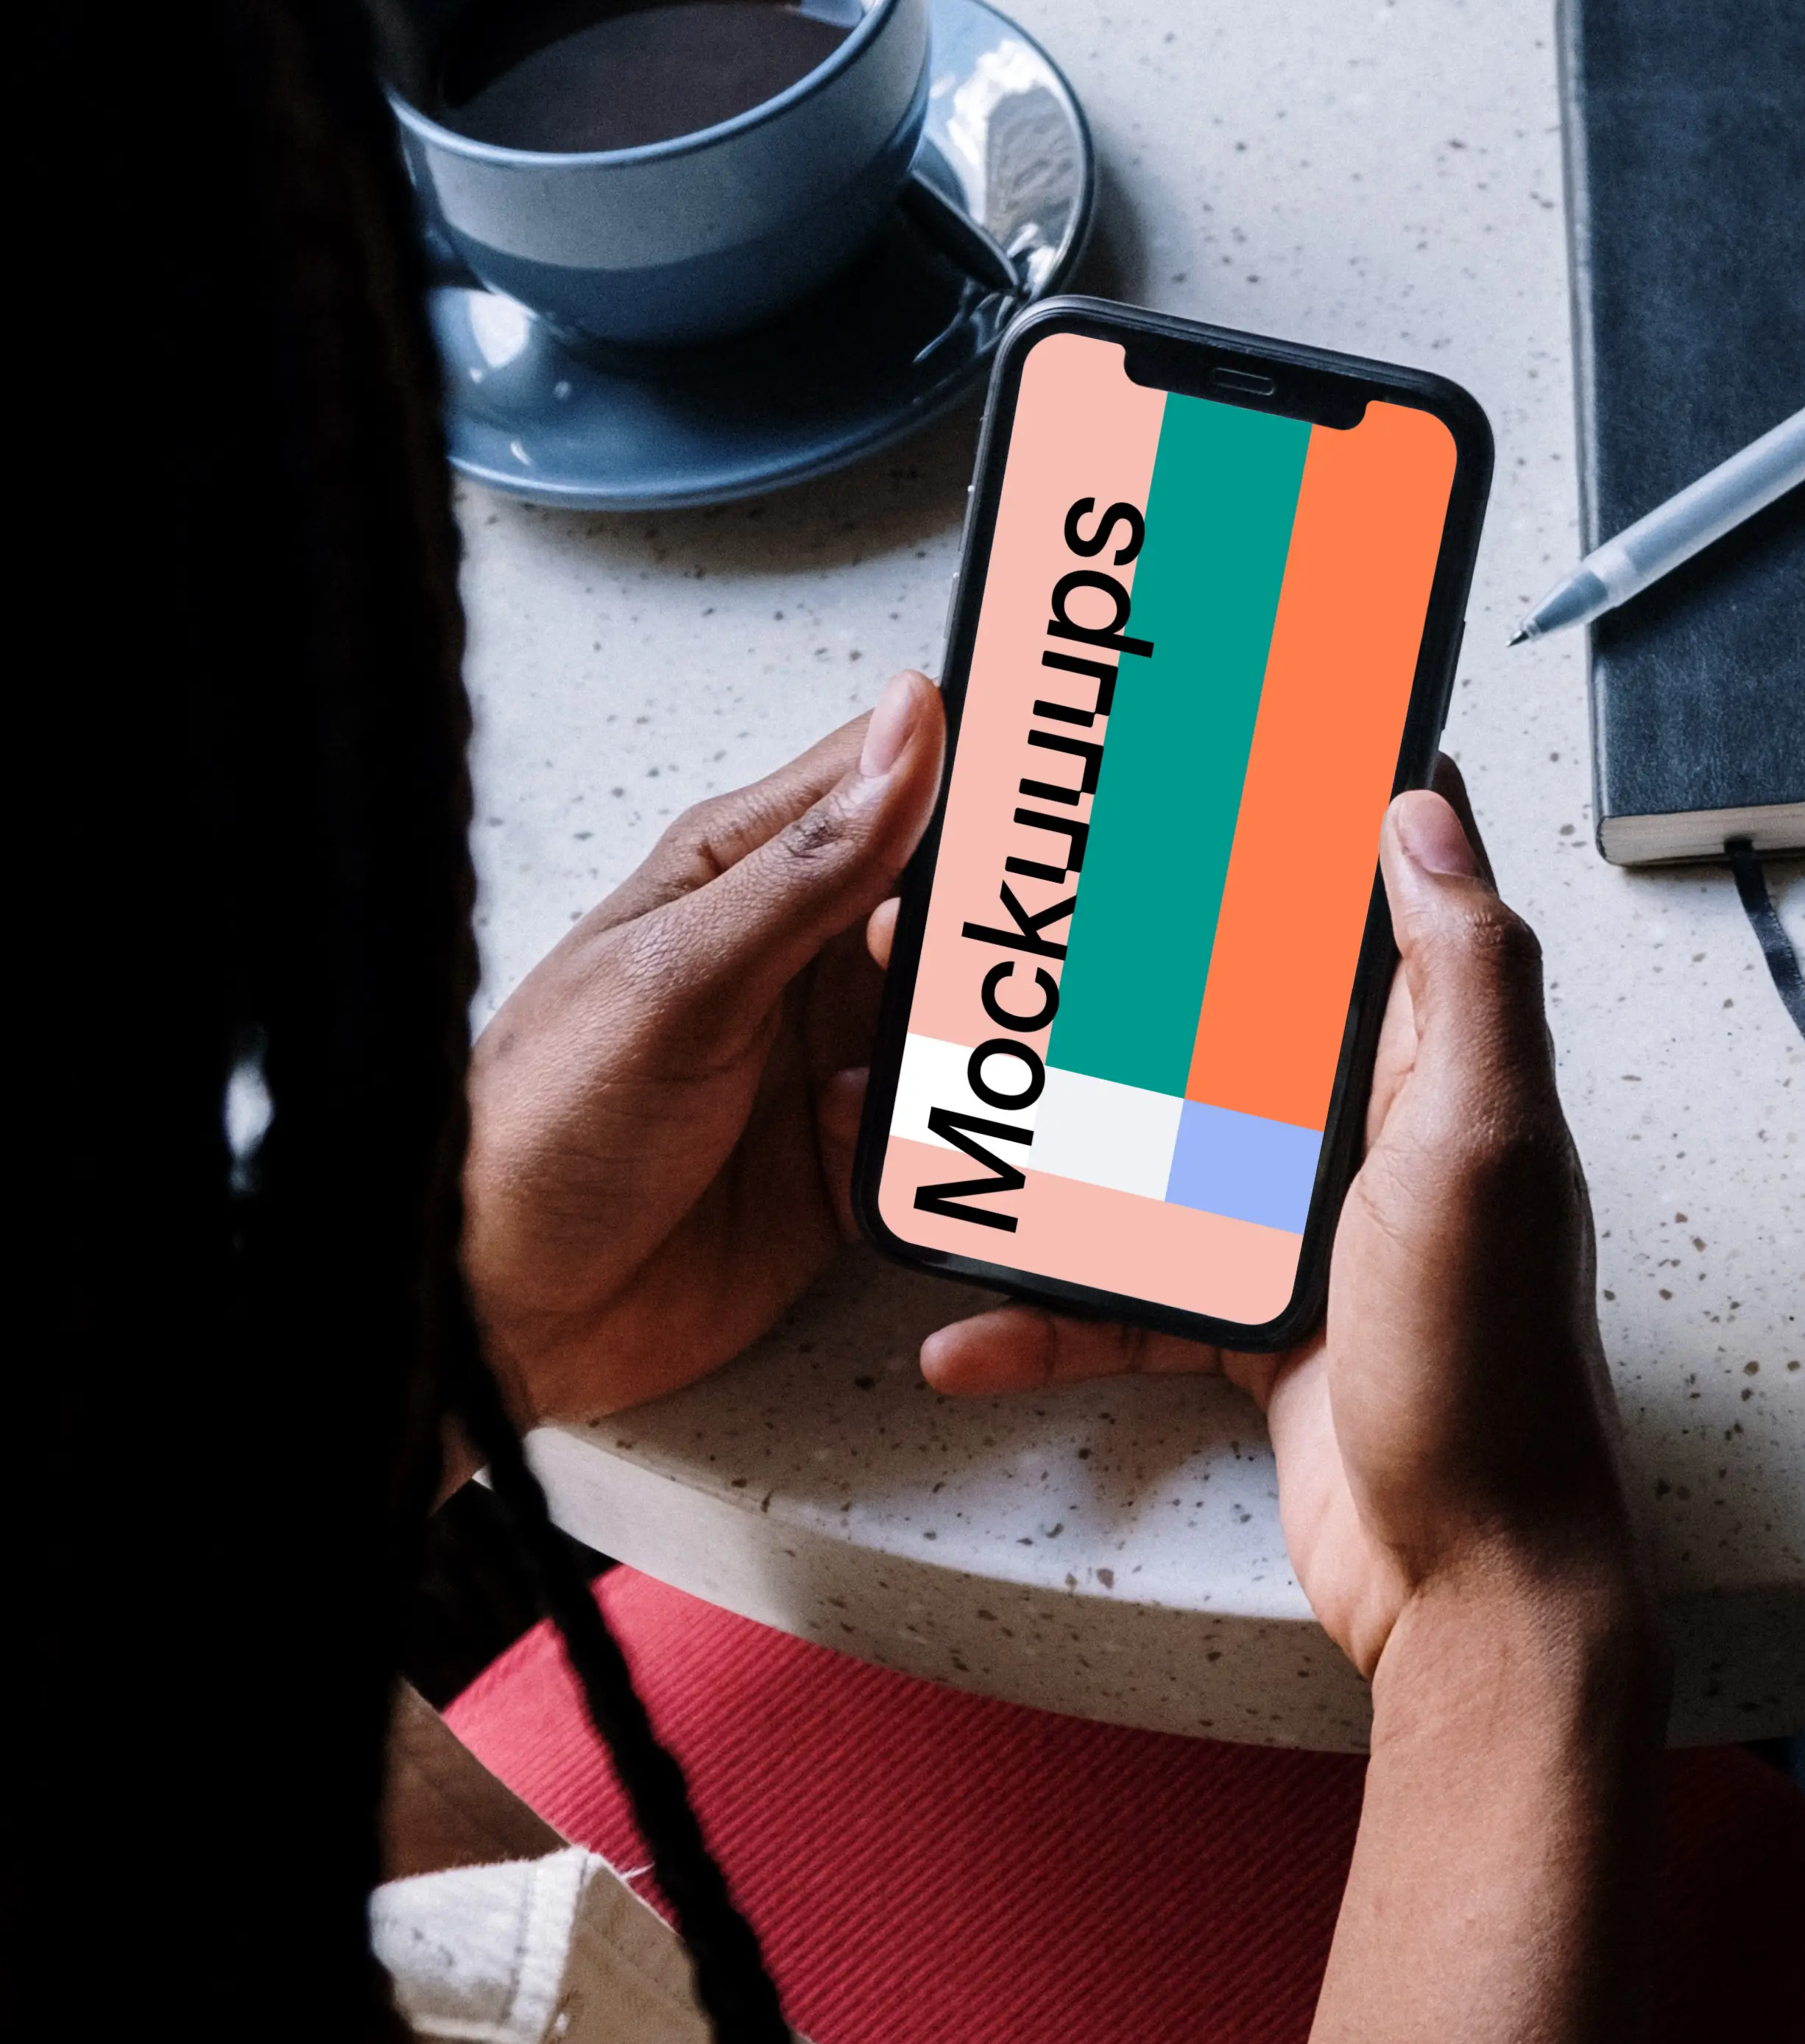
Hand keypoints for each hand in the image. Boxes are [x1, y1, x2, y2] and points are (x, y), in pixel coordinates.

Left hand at [464, 676, 942, 1425]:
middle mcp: (793, 956)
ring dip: (972, 1049)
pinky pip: (942, 1135)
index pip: (895, 777)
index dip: (986, 776)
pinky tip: (875, 1155)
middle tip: (1000, 968)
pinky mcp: (843, 1160)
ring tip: (937, 1070)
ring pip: (960, 1023)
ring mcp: (821, 1058)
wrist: (499, 1317)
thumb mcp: (681, 979)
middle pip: (949, 907)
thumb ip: (812, 862)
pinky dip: (938, 1146)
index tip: (1067, 797)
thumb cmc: (539, 1130)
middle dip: (994, 933)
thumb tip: (913, 725)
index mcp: (742, 873)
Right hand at [920, 771, 1648, 1679]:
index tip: (1225, 745)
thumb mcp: (1484, 1147)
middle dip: (1134, 974)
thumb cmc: (1492, 1376)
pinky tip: (963, 1334)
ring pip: (1159, 1156)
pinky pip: (1131, 1303)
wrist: (1469, 1582)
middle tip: (1017, 925)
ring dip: (1056, 1152)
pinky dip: (1049, 1318)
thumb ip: (1466, 976)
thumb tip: (1426, 811)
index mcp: (1443, 1071)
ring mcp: (1311, 1236)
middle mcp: (1378, 1138)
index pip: (1385, 903)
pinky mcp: (1257, 1330)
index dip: (1320, 817)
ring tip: (946, 1121)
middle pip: (1237, 1021)